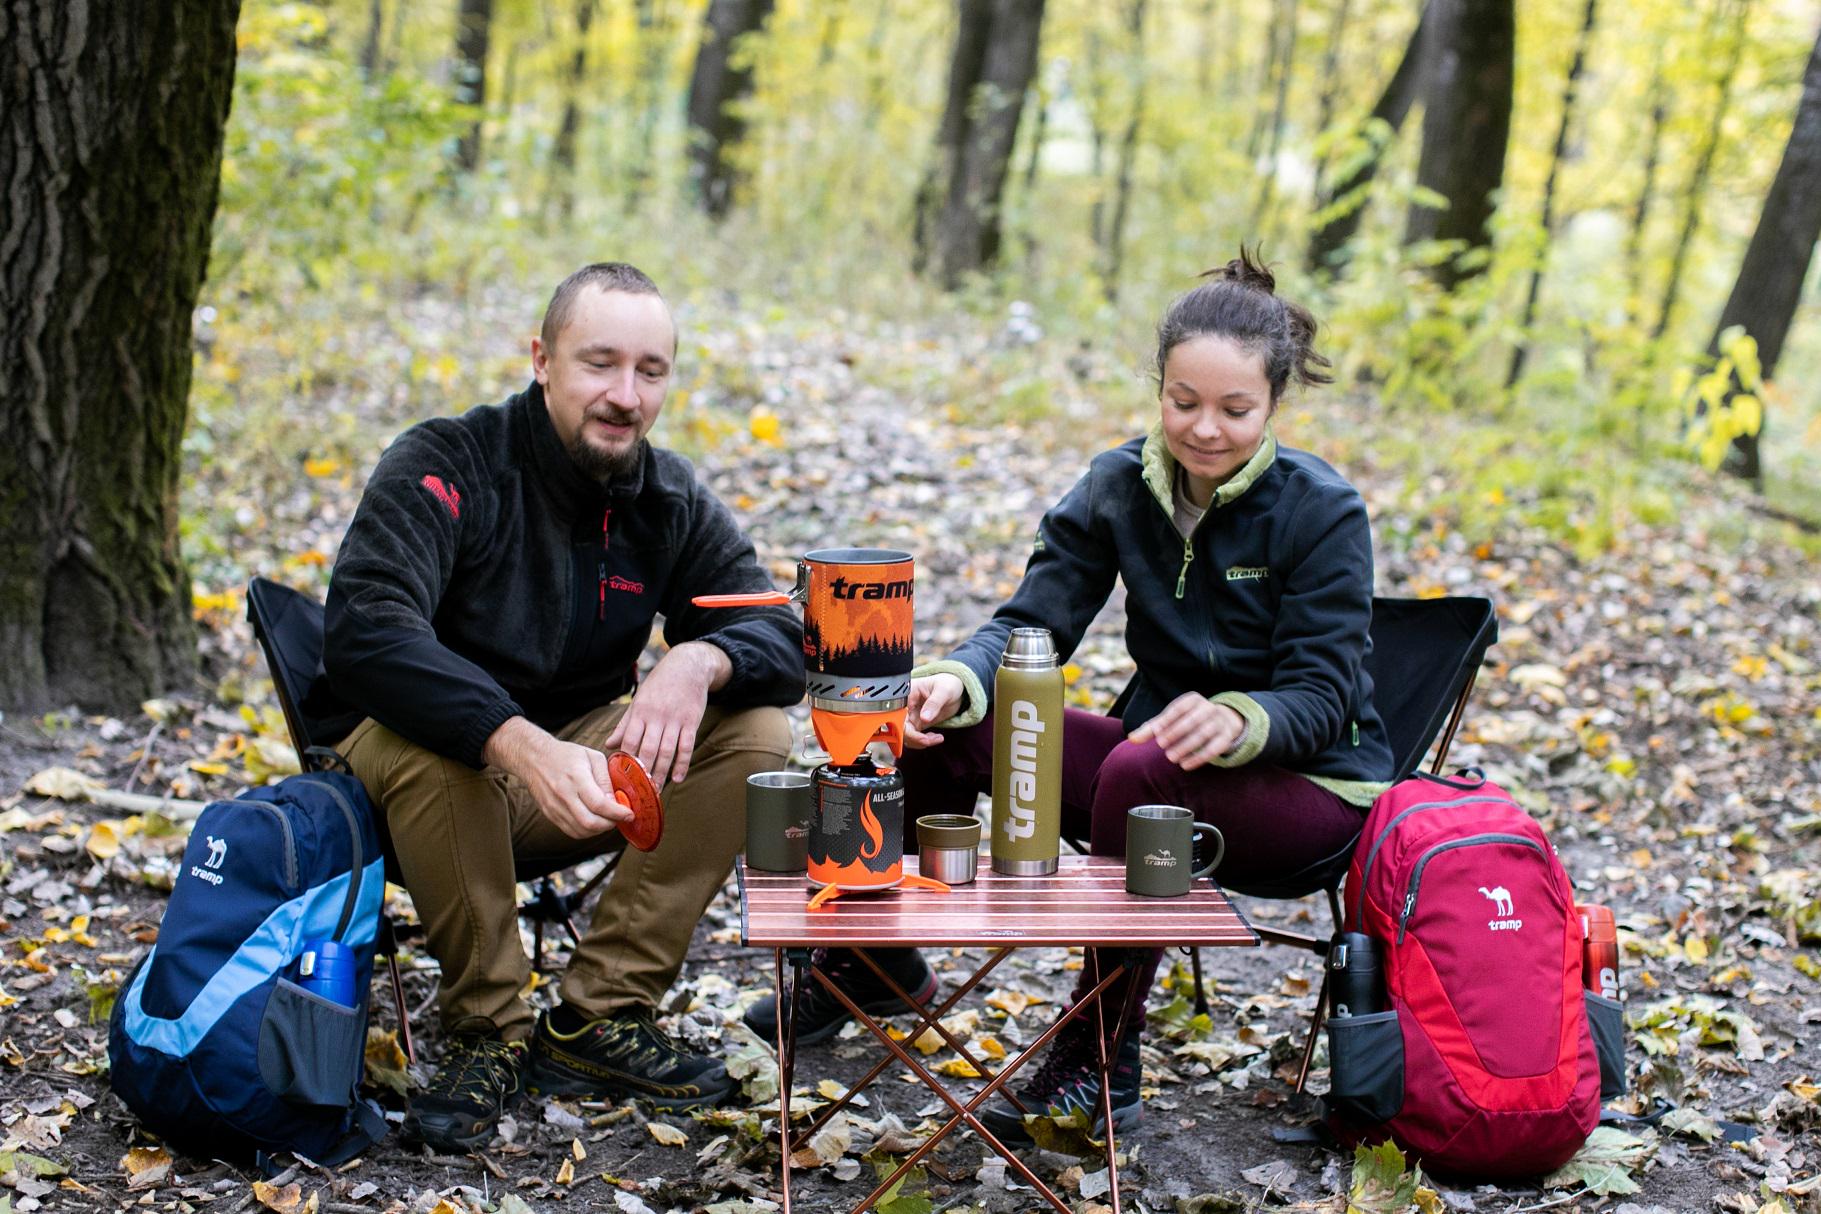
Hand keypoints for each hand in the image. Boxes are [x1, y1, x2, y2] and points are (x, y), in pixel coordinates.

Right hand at [483, 717, 627, 839]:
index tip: (630, 814)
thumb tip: (616, 800)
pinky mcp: (550, 815)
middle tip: (620, 818)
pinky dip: (587, 831)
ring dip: (599, 830)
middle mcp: (563, 795)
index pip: (599, 804)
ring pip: (581, 831)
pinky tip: (594, 821)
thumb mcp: (592, 757)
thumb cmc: (565, 755)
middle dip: (610, 824)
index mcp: (576, 778)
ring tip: (608, 819)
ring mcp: (554, 807)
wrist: (534, 758)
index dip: (618, 813)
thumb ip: (605, 779)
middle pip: (590, 823)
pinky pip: (571, 831)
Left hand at [605, 641, 729, 784]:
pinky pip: (686, 746)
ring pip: (667, 750)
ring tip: (656, 790)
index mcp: (640, 711)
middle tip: (638, 792)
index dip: (625, 760)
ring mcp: (675, 719)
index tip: (621, 778)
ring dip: (661, 772)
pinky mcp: (691, 721)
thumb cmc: (660, 685)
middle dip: (643, 772)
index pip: (630, 740)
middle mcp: (657, 716)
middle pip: (648, 749)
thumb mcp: (639, 701)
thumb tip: (608, 745)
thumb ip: (625, 724)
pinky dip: (682, 764)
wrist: (688, 666)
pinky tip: (678, 778)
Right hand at [903, 673, 964, 748]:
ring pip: (905, 735)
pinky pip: (913, 737)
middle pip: (898, 727)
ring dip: (919, 741)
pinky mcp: (916, 724)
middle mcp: (904, 706)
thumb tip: (924, 718)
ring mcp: (910, 716)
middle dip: (913, 738)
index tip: (918, 736)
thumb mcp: (944, 690)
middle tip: (929, 740)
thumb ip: (933, 703)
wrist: (956, 691)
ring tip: (936, 738)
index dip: (903, 728)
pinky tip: (936, 737)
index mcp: (906, 694)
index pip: (896, 713)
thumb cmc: (948, 684)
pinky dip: (923, 742)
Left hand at [1127, 695, 1247, 771]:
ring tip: (1172, 758)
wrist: (1222, 721)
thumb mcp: (1170, 720)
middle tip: (1162, 746)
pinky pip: (1214, 748)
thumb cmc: (1187, 720)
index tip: (1157, 734)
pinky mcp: (1226, 737)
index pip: (1178, 709)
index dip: (1167, 721)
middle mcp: (1208, 708)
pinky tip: (1185, 765)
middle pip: (1192, 721)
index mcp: (1192, 700)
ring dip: (1186, 747)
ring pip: (1203, 734)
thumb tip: (1131, 739)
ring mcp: (1219, 722)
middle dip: (1176, 733)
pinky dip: (1199, 758)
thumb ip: (1151, 729)